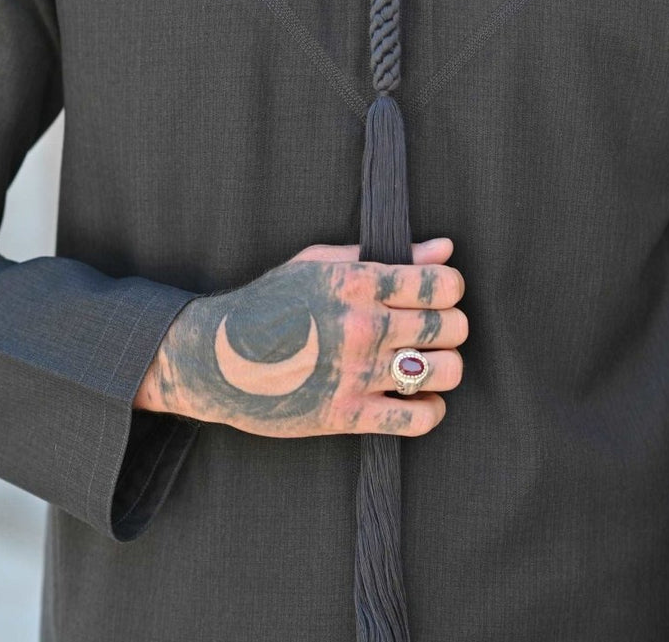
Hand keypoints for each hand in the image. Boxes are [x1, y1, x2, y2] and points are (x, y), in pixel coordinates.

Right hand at [134, 237, 466, 437]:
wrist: (216, 358)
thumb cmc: (270, 303)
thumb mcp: (319, 263)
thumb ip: (386, 255)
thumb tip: (445, 249)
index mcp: (357, 282)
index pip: (443, 283)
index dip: (450, 289)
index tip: (437, 295)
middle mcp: (363, 326)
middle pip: (452, 327)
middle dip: (451, 326)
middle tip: (432, 330)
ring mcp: (357, 372)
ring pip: (445, 371)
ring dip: (445, 366)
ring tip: (426, 363)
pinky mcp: (347, 415)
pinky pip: (418, 419)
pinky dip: (430, 411)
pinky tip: (417, 399)